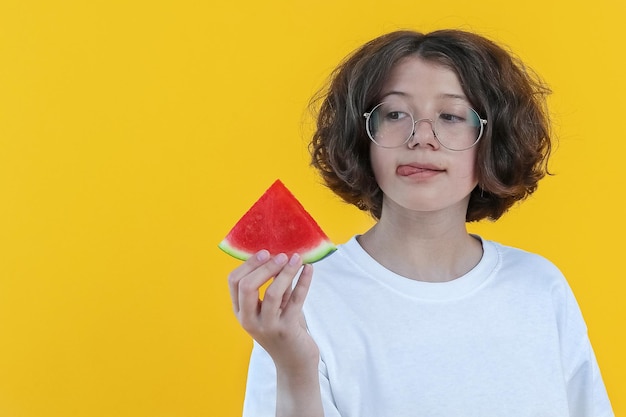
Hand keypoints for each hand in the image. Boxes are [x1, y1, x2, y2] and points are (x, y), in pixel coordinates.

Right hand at [228, 250, 319, 371]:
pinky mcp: (287, 330)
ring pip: (272, 293)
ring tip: (297, 258)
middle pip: (247, 286)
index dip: (248, 264)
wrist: (295, 363)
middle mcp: (249, 320)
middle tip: (282, 255)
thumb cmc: (283, 330)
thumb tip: (282, 255)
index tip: (265, 252)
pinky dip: (303, 282)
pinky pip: (295, 300)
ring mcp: (267, 327)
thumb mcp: (274, 307)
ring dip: (286, 272)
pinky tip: (309, 269)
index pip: (234, 282)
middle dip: (264, 267)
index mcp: (241, 312)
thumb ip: (274, 285)